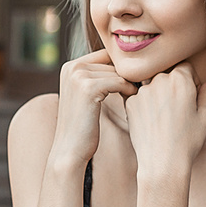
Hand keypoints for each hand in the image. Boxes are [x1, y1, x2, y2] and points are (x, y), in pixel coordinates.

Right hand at [52, 49, 137, 164]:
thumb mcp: (86, 95)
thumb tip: (125, 64)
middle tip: (135, 92)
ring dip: (129, 85)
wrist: (70, 150)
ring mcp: (79, 76)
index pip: (106, 56)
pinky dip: (129, 91)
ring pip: (118, 73)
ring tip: (133, 98)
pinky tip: (130, 100)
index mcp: (70, 66)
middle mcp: (72, 67)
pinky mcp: (88, 88)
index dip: (120, 69)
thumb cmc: (83, 126)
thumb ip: (98, 77)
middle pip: (113, 63)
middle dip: (126, 78)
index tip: (133, 83)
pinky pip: (120, 82)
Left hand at [124, 62, 205, 174]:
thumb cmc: (187, 141)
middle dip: (173, 87)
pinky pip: (139, 98)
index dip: (190, 80)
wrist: (162, 162)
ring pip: (152, 86)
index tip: (191, 94)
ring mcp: (142, 91)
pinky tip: (153, 122)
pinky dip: (145, 106)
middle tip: (178, 109)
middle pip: (167, 75)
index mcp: (180, 80)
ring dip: (158, 95)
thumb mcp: (205, 117)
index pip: (185, 67)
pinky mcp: (129, 103)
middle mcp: (159, 80)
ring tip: (164, 118)